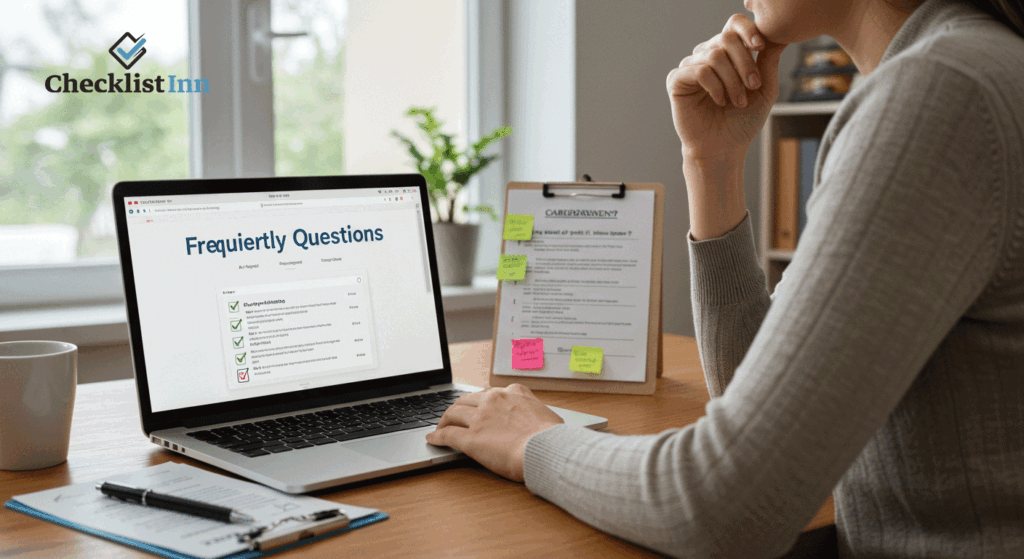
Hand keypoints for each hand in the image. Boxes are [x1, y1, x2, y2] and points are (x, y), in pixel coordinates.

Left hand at [425, 384, 563, 481]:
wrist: (547, 450)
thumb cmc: (553, 438)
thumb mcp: (547, 414)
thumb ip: (533, 412)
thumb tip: (535, 419)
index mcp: (513, 393)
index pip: (488, 393)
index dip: (478, 401)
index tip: (475, 407)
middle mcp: (493, 400)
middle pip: (466, 400)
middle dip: (457, 408)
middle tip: (453, 417)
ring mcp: (480, 418)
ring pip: (453, 414)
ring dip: (444, 420)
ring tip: (440, 427)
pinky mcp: (471, 439)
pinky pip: (448, 435)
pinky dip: (437, 436)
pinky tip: (433, 439)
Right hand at [666, 14, 786, 162]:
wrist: (723, 149)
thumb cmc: (742, 122)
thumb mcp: (764, 89)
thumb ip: (769, 61)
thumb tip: (779, 35)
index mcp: (727, 54)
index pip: (733, 25)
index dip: (748, 30)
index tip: (760, 46)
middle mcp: (706, 56)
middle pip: (726, 38)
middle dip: (745, 63)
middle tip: (753, 86)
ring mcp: (690, 67)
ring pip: (714, 56)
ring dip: (732, 81)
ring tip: (737, 101)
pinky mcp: (676, 81)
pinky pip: (699, 71)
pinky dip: (715, 87)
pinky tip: (719, 101)